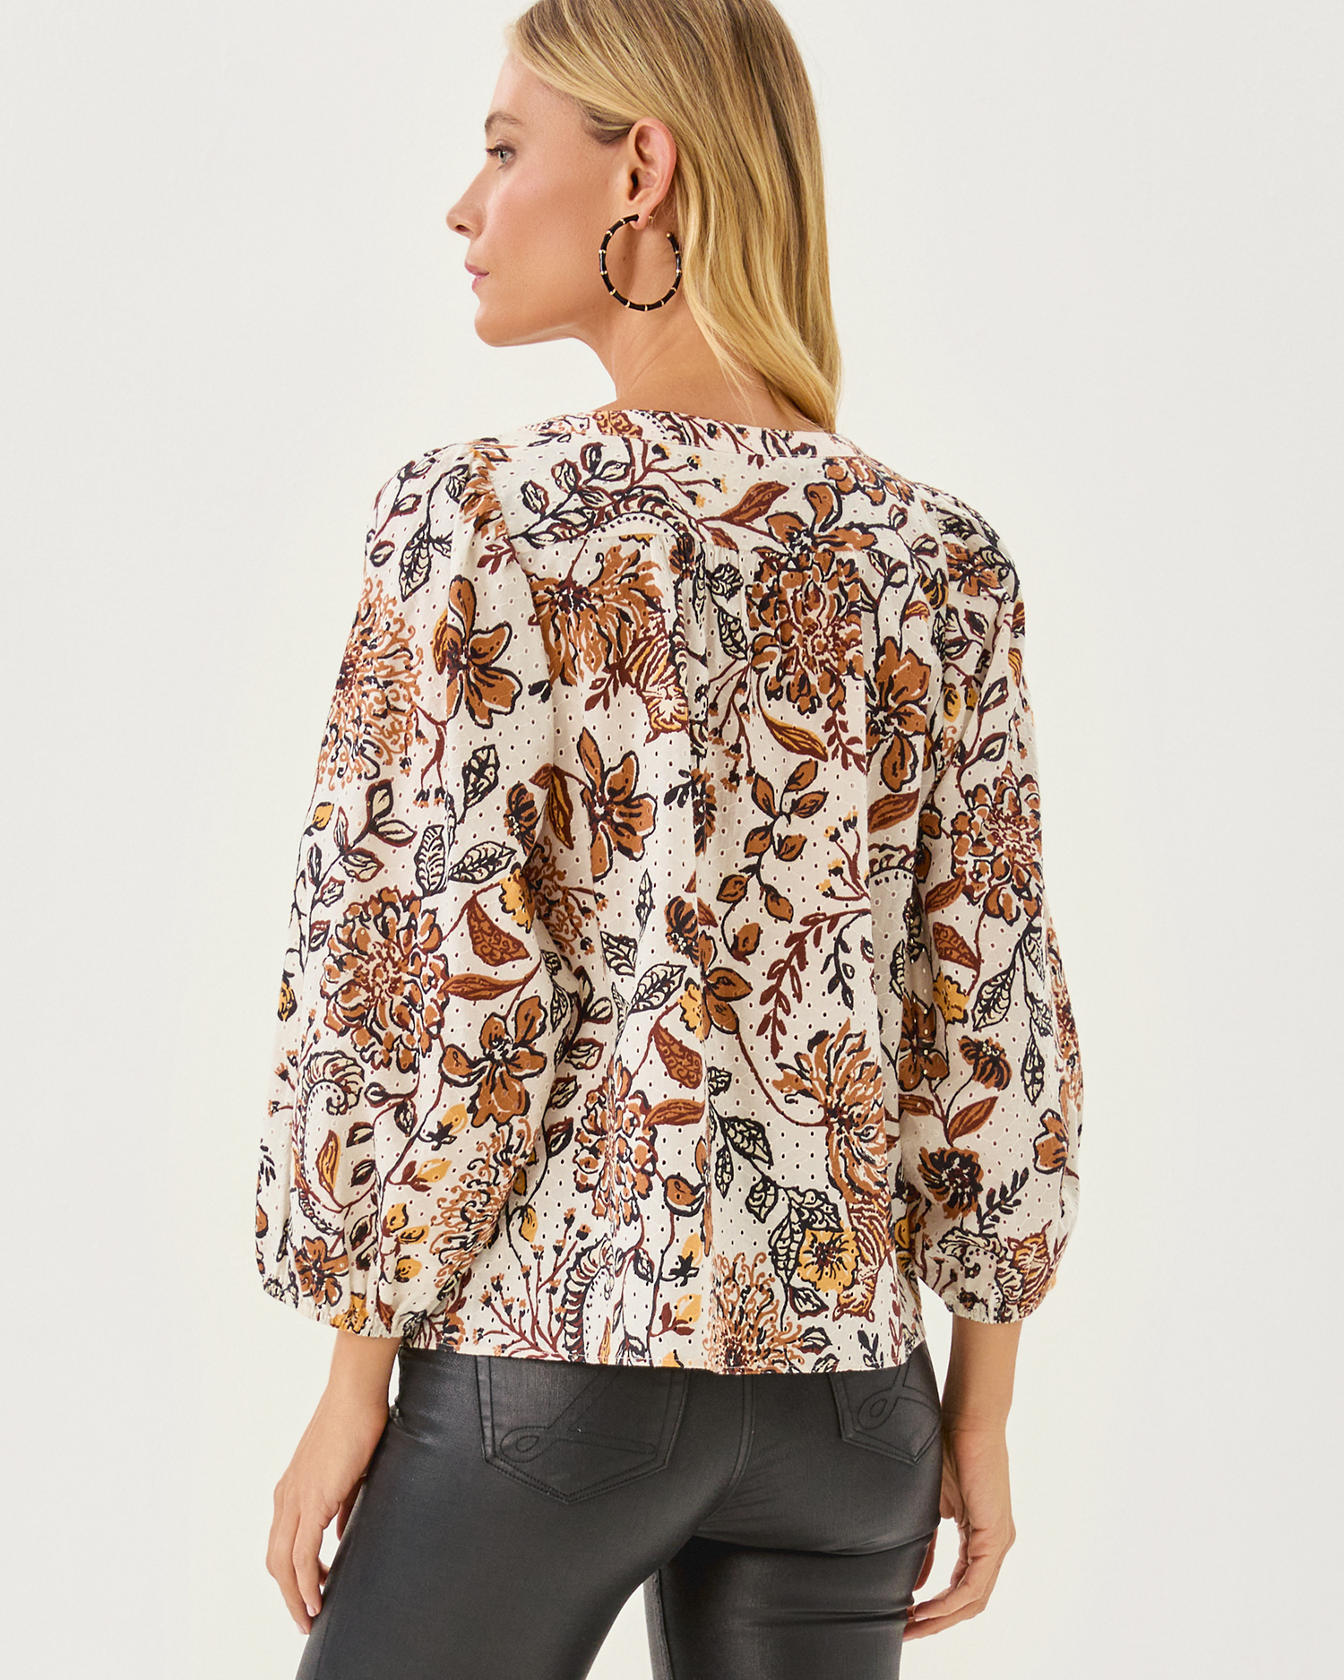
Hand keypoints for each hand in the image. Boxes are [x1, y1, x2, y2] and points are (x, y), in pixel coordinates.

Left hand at [266, 1384, 390, 1633]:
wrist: (355, 1394)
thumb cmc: (355, 1422)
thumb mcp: (345, 1472)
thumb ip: (339, 1504)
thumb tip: (340, 1533)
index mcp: (292, 1489)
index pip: (281, 1543)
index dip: (291, 1574)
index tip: (309, 1594)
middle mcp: (286, 1497)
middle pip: (274, 1561)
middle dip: (288, 1595)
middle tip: (306, 1617)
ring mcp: (295, 1499)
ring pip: (283, 1564)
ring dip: (295, 1596)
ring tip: (311, 1616)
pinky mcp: (313, 1501)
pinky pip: (303, 1554)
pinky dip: (307, 1582)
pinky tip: (318, 1597)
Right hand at [903, 1421, 1015, 1639]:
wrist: (967, 1418)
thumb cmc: (949, 1449)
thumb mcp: (932, 1506)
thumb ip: (926, 1543)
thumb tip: (917, 1581)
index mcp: (981, 1537)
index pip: (963, 1587)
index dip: (937, 1609)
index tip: (906, 1619)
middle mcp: (995, 1545)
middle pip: (971, 1601)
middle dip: (938, 1622)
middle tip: (907, 1633)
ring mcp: (998, 1541)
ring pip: (974, 1598)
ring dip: (943, 1617)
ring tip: (913, 1626)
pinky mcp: (995, 1534)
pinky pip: (975, 1582)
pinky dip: (951, 1600)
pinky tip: (928, 1606)